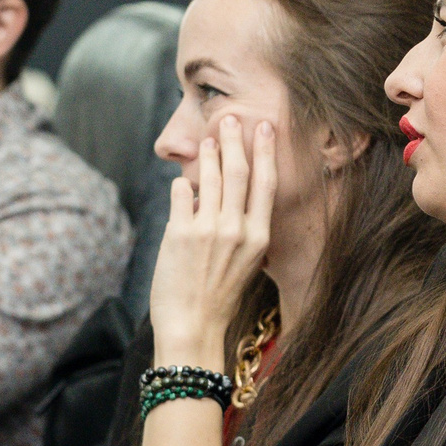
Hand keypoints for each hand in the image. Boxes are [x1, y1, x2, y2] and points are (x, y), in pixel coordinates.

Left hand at [150, 115, 275, 366]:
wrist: (192, 327)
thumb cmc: (218, 298)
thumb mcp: (245, 263)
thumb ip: (243, 230)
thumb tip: (225, 196)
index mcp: (259, 237)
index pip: (265, 183)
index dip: (265, 151)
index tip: (264, 128)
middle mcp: (236, 230)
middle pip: (238, 171)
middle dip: (234, 139)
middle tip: (230, 118)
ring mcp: (208, 230)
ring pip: (209, 177)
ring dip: (208, 153)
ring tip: (207, 138)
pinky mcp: (179, 233)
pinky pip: (181, 193)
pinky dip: (182, 184)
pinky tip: (182, 181)